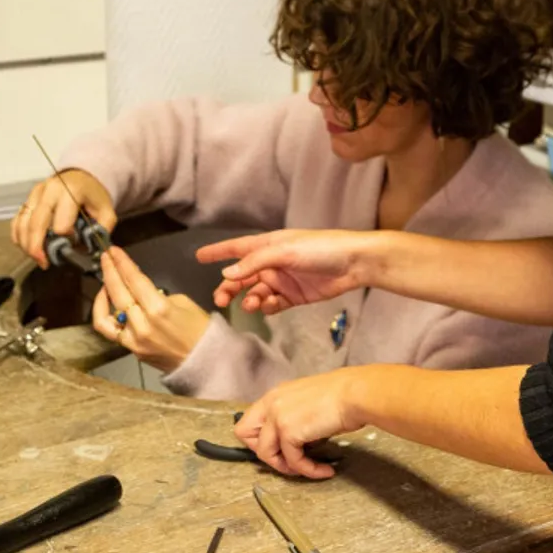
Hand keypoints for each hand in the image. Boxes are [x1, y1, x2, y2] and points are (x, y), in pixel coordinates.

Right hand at [12, 170, 116, 266]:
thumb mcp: (106, 210)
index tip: (73, 244)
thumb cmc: (92, 196)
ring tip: (37, 258)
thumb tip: (91, 249)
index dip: (66, 238)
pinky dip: (18, 236)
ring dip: (26, 244)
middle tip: (43, 263)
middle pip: (36, 223)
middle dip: (37, 247)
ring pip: (23, 222)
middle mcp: (49, 190)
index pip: (61, 223)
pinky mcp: (27, 200)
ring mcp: (35, 194)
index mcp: (70, 191)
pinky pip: (17, 220)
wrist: (80, 178)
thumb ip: (102, 230)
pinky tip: (26, 247)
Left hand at [92, 247, 210, 372]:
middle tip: (106, 257)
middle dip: (110, 271)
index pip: (134, 280)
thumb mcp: (183, 302)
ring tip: (106, 280)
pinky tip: (107, 303)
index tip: (113, 250)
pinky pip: (110, 330)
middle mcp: (142, 323)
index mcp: (159, 308)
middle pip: (118, 292)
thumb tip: (140, 290)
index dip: (122, 263)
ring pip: (107, 312)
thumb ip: (157, 295)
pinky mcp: (131, 349)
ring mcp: (133, 339)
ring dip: (103, 292)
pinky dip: (104, 314)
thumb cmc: (200, 328)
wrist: (204, 361)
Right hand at [198, 230, 375, 315]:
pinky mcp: (294, 296)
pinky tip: (270, 306)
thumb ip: (255, 262)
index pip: (236, 248)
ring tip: (253, 304)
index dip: (218, 252)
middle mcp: (272, 262)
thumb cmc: (320, 248)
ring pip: (256, 293)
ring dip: (250, 299)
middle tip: (220, 301)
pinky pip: (273, 304)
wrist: (354, 263)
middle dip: (229, 288)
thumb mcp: (285, 251)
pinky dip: (268, 307)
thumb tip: (227, 273)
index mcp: (268, 245)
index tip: (197, 257)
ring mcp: (282, 280)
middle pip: (242, 277)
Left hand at [236, 368, 372, 478]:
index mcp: (275, 395)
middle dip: (267, 453)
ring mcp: (277, 417)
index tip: (280, 449)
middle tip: (290, 460)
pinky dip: (309, 470)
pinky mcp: (289, 431)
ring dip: (288, 467)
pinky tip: (325, 470)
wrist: (355, 394)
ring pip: (266, 454)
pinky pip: (293, 461)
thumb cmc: (342, 397)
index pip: (248, 422)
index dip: (260, 440)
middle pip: (245, 436)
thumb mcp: (308, 403)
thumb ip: (293, 417)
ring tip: (309, 469)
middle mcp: (271, 403)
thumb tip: (294, 442)